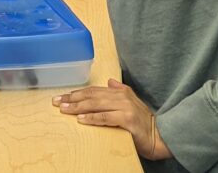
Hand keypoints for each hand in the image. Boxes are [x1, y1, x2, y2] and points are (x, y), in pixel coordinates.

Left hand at [53, 79, 172, 160]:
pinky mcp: (127, 120)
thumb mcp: (132, 102)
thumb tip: (109, 81)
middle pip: (91, 96)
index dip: (76, 93)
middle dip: (72, 99)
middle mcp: (121, 97)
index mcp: (119, 92)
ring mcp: (124, 108)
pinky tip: (80, 119)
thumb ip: (120, 90)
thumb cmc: (143, 121)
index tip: (62, 97)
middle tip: (57, 102)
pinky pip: (105, 118)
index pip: (93, 91)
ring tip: (64, 109)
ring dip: (77, 107)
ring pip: (95, 105)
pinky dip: (92, 118)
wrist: (160, 136)